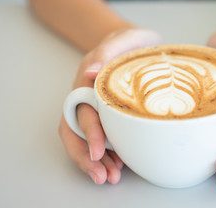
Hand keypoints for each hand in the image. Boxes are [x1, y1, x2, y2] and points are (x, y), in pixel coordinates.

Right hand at [59, 28, 161, 183]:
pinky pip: (105, 136)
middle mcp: (88, 98)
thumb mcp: (123, 39)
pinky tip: (119, 165)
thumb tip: (91, 73)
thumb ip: (108, 51)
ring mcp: (98, 108)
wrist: (136, 45)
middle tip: (104, 177)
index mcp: (87, 82)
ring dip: (97, 161)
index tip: (98, 152)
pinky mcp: (110, 114)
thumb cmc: (130, 42)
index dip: (89, 135)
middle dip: (89, 157)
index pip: (82, 113)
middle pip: (79, 133)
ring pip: (88, 139)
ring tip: (111, 177)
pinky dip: (109, 153)